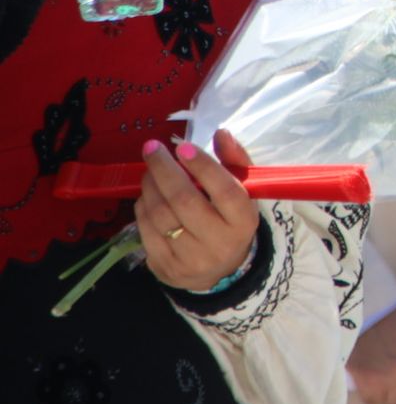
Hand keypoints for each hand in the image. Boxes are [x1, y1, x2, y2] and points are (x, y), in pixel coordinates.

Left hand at [135, 130, 259, 292]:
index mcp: (243, 221)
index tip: (183, 146)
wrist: (221, 270)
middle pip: (185, 201)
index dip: (203, 166)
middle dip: (164, 170)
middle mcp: (219, 242)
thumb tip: (220, 133)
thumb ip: (234, 160)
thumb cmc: (232, 220)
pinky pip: (146, 231)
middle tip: (152, 148)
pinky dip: (143, 207)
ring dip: (149, 187)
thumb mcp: (243, 191)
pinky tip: (147, 196)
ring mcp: (190, 258)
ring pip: (160, 215)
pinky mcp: (166, 267)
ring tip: (150, 171)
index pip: (224, 190)